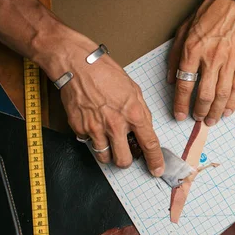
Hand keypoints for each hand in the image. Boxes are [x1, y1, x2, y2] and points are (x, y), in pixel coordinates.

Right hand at [41, 31, 164, 175]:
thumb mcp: (134, 90)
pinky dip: (91, 138)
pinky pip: (88, 143)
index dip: (155, 161)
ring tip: (107, 137)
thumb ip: (141, 112)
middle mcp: (115, 125)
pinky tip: (92, 123)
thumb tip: (145, 129)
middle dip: (126, 160)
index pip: (149, 144)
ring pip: (104, 157)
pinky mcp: (79, 128)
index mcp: (133, 114)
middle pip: (123, 161)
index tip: (157, 170)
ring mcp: (95, 128)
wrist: (77, 65)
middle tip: (124, 151)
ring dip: (108, 152)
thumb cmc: (106, 73)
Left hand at [168, 0, 234, 125]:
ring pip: (222, 94)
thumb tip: (171, 79)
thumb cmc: (210, 13)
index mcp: (193, 49)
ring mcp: (230, 60)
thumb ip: (175, 55)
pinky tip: (228, 111)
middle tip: (197, 119)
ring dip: (215, 111)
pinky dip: (233, 103)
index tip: (180, 115)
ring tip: (211, 120)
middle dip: (199, 111)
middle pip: (204, 94)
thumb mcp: (184, 29)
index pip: (184, 84)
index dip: (181, 103)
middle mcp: (211, 57)